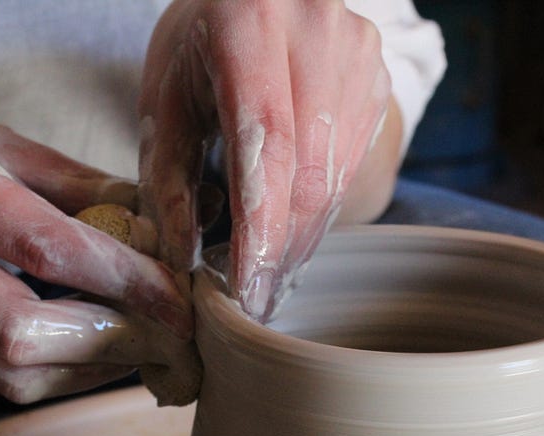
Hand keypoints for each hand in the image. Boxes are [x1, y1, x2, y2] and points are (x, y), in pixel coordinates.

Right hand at [0, 110, 192, 402]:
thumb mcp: (18, 149)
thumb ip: (93, 190)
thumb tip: (178, 225)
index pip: (45, 247)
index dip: (122, 280)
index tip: (178, 298)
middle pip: (20, 330)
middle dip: (112, 337)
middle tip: (172, 331)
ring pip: (14, 371)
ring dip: (98, 363)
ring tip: (148, 338)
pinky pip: (6, 381)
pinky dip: (71, 371)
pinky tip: (107, 346)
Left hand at [139, 0, 392, 319]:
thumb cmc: (202, 44)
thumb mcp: (165, 96)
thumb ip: (167, 175)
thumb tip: (185, 257)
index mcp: (250, 19)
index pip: (266, 141)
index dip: (260, 225)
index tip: (248, 288)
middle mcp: (317, 29)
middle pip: (308, 168)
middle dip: (282, 247)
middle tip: (258, 300)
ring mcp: (357, 52)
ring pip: (335, 174)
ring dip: (303, 236)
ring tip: (272, 274)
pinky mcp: (377, 77)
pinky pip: (351, 163)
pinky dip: (321, 207)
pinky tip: (295, 232)